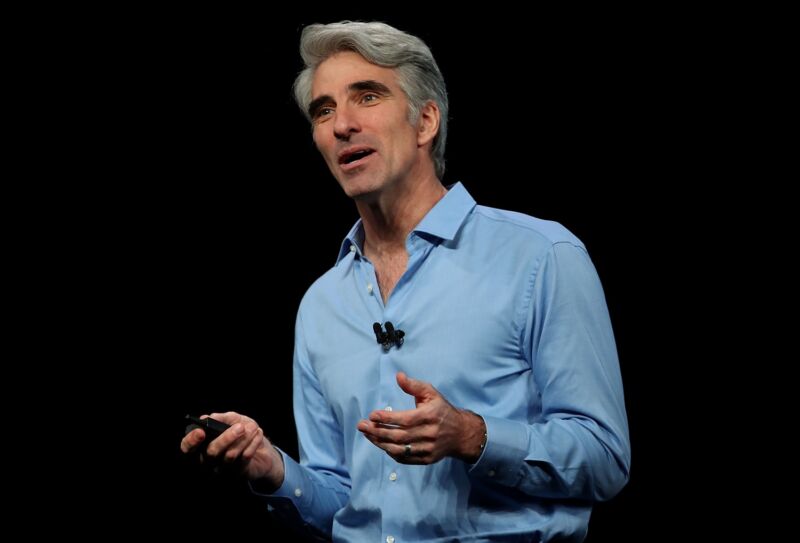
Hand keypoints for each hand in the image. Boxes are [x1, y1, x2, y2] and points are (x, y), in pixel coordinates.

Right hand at [180, 411, 283, 488]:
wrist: (263, 449)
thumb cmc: (243, 432)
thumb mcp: (234, 419)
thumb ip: (221, 418)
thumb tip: (208, 418)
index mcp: (202, 447)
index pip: (187, 449)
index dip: (190, 441)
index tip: (201, 432)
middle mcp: (208, 461)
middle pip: (211, 452)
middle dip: (226, 438)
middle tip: (240, 427)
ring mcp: (222, 469)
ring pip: (229, 456)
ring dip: (244, 439)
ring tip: (253, 428)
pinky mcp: (237, 473)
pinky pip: (244, 458)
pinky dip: (253, 443)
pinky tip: (258, 434)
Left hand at [357, 372, 485, 463]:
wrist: (461, 433)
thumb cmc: (442, 410)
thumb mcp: (431, 393)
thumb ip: (414, 385)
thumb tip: (398, 376)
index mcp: (430, 416)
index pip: (405, 419)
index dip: (387, 418)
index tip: (371, 415)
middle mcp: (430, 433)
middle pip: (399, 436)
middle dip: (377, 431)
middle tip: (361, 425)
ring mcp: (428, 448)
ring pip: (400, 449)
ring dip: (380, 443)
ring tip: (367, 435)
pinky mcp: (427, 459)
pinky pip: (405, 458)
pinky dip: (391, 452)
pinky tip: (381, 444)